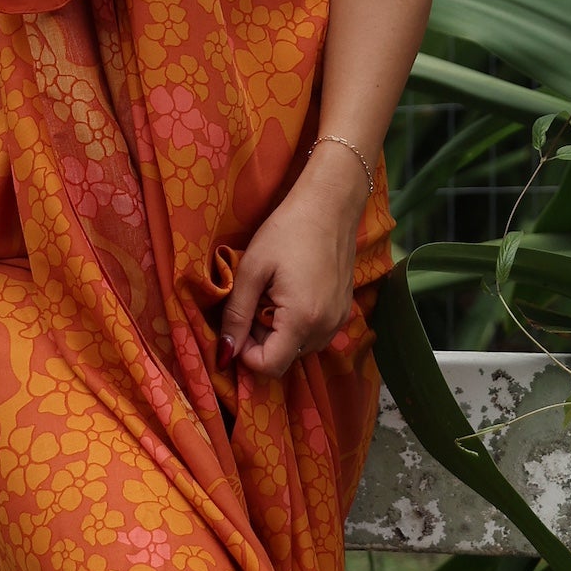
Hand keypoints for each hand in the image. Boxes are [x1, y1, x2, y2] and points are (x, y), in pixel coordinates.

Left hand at [217, 148, 370, 379]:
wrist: (329, 204)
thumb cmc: (287, 230)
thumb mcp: (252, 269)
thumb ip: (236, 314)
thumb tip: (225, 353)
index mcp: (302, 320)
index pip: (271, 367)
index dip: (246, 354)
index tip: (238, 325)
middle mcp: (326, 328)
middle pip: (285, 358)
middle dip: (262, 339)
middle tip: (254, 300)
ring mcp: (340, 320)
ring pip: (300, 347)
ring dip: (280, 331)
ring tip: (272, 293)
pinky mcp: (345, 310)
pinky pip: (315, 333)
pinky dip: (298, 323)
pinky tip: (290, 291)